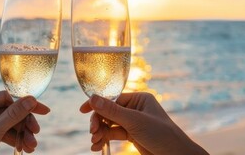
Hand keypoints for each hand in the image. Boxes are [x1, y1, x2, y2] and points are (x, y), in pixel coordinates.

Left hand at [0, 91, 50, 153]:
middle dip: (25, 124)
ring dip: (23, 135)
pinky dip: (17, 141)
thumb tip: (31, 99)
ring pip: (11, 124)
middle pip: (11, 112)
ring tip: (31, 147)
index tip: (43, 111)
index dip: (25, 104)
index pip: (7, 97)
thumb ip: (12, 116)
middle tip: (35, 133)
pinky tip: (26, 148)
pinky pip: (7, 134)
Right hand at [80, 93, 206, 154]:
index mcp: (139, 98)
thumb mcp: (135, 122)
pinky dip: (105, 139)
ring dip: (100, 133)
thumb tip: (92, 97)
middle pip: (108, 112)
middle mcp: (135, 108)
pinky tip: (98, 147)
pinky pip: (114, 134)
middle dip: (98, 123)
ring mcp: (133, 122)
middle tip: (93, 133)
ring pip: (109, 125)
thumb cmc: (162, 135)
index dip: (97, 104)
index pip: (112, 98)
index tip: (82, 110)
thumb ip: (112, 111)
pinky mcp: (132, 135)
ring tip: (95, 143)